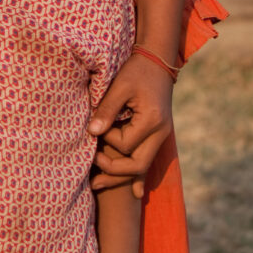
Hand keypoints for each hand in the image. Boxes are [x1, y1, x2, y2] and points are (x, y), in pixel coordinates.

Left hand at [88, 53, 173, 197]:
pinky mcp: (158, 134)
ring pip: (142, 166)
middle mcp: (161, 132)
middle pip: (137, 164)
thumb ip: (107, 110)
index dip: (107, 139)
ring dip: (120, 176)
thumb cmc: (137, 69)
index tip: (96, 126)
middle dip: (113, 170)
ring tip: (96, 184)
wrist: (158, 60)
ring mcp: (162, 135)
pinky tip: (135, 193)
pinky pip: (149, 160)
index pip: (126, 144)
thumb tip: (91, 133)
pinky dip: (139, 176)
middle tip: (92, 163)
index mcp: (153, 120)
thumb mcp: (120, 86)